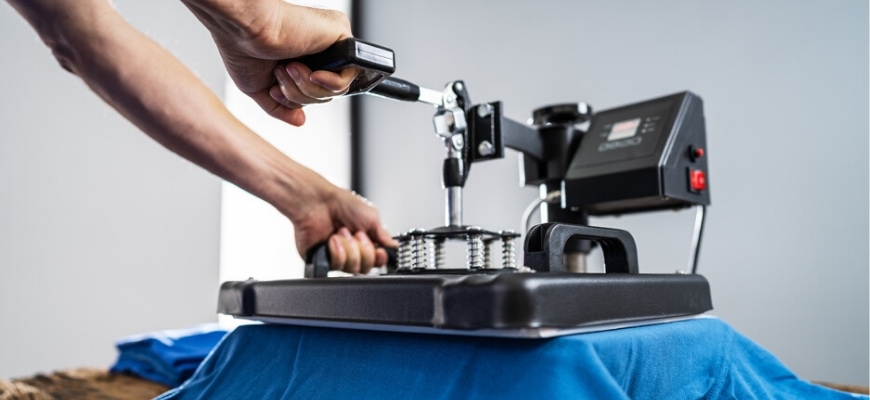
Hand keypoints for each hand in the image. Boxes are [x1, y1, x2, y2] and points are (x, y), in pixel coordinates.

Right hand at [182, 0, 357, 125]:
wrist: (243, 29)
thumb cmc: (242, 50)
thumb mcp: (260, 88)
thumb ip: (282, 107)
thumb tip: (300, 121)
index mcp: (301, 59)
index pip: (313, 93)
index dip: (294, 99)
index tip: (274, 90)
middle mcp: (318, 50)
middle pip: (325, 95)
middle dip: (299, 95)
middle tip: (279, 74)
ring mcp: (331, 45)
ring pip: (336, 91)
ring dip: (306, 88)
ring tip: (288, 68)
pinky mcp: (342, 39)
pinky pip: (346, 79)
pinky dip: (325, 84)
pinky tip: (308, 72)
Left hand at [292, 185, 396, 273]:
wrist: (316, 203)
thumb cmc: (340, 203)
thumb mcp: (371, 216)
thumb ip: (384, 235)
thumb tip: (394, 247)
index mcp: (365, 238)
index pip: (378, 259)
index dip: (379, 258)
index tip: (379, 251)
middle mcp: (352, 249)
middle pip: (367, 267)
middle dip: (364, 249)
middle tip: (357, 233)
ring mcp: (338, 255)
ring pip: (353, 268)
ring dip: (349, 248)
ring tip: (341, 232)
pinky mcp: (324, 260)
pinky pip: (337, 266)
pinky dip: (337, 251)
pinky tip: (332, 239)